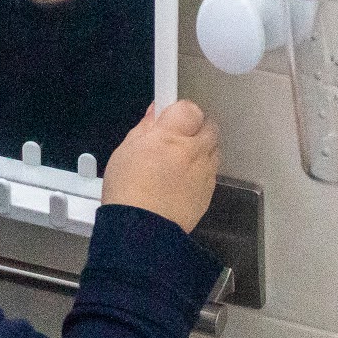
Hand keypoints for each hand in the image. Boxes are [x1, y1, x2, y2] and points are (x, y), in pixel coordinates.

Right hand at [102, 101, 220, 233]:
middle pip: (207, 125)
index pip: (189, 107)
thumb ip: (145, 128)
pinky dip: (201, 171)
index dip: (178, 111)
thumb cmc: (128, 192)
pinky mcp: (209, 191)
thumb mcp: (125, 151)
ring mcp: (204, 172)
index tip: (169, 114)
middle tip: (175, 138)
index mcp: (171, 135)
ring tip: (177, 162)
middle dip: (194, 128)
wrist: (140, 231)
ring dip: (200, 149)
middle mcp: (193, 151)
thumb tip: (155, 114)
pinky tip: (181, 181)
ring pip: (212, 148)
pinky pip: (211, 172)